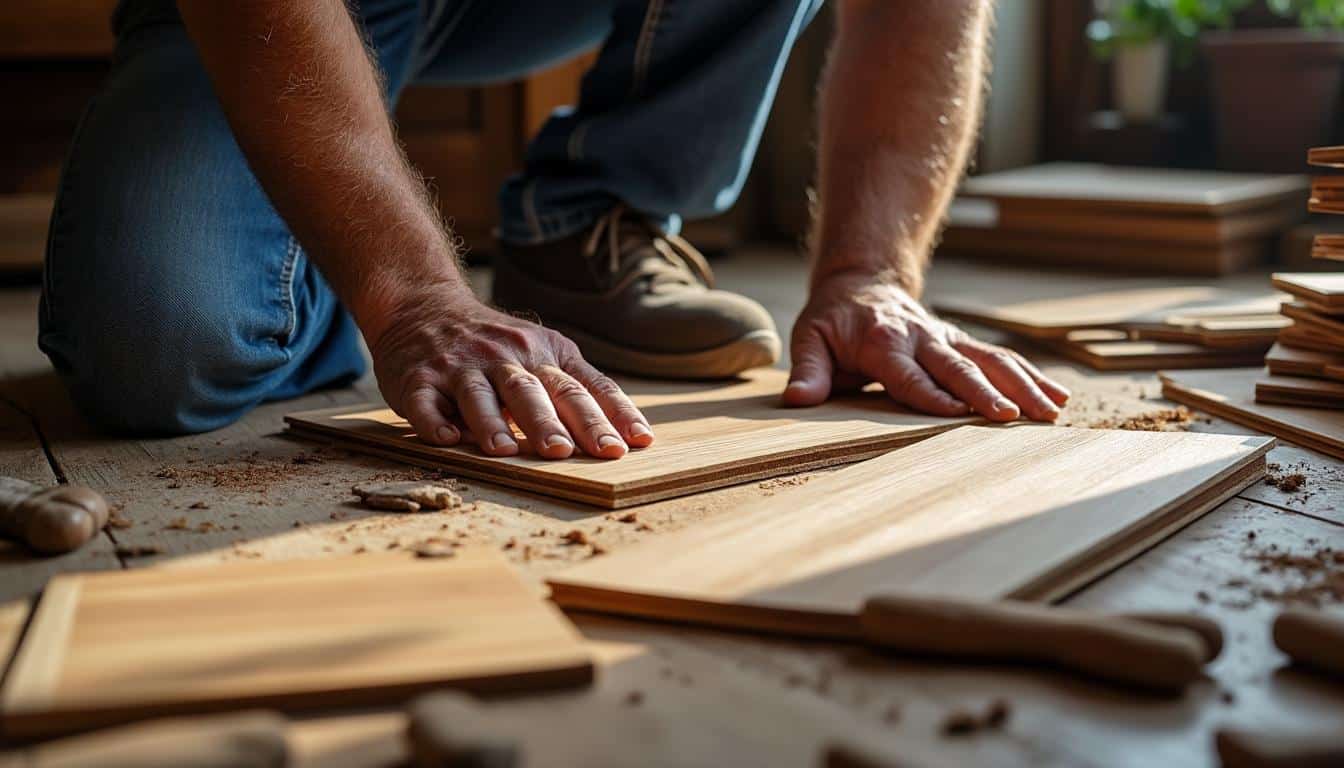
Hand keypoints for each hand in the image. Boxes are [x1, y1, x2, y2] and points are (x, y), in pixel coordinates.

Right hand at [367, 283, 653, 458]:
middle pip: (534, 391)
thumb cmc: (496, 345)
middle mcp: (506, 357)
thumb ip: (576, 387)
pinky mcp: (419, 379)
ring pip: (479, 396)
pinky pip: (426, 403)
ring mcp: (460, 366)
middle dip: (551, 423)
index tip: (633, 443)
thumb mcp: (543, 351)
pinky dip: (435, 422)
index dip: (610, 415)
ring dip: (492, 423)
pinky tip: (446, 439)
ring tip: (505, 450)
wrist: (424, 306)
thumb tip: (623, 436)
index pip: (584, 387)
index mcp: (544, 354)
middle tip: (566, 451)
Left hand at [783, 272, 1068, 420]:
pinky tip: (1058, 397)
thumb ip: (808, 371)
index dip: (932, 395)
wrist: (861, 282)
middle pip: (957, 368)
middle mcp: (921, 338)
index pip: (909, 376)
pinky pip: (1000, 358)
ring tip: (1051, 411)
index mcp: (883, 343)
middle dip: (985, 393)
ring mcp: (947, 338)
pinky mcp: (963, 342)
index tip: (957, 414)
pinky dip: (1031, 376)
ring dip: (1022, 385)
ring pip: (990, 360)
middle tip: (1012, 417)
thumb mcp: (809, 338)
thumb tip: (797, 400)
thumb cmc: (832, 320)